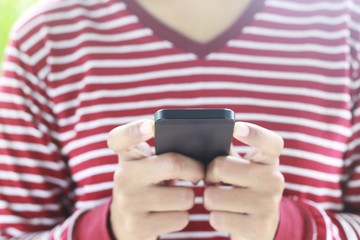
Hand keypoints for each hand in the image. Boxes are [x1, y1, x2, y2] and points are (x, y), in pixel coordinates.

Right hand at [107, 120, 204, 239]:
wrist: (128, 220)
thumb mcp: (151, 163)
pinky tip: (174, 212)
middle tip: (201, 172)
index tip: (150, 126)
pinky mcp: (137, 226)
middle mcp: (123, 176)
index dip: (133, 131)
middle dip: (196, 169)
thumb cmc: (150, 182)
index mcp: (128, 155)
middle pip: (173, 164)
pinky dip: (184, 215)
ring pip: (183, 196)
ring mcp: (128, 202)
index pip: (119, 138)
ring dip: (190, 197)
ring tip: (181, 195)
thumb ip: (168, 151)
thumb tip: (206, 151)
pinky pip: (180, 218)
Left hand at [204, 122, 284, 239]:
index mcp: (268, 160)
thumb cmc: (242, 189)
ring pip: (213, 196)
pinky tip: (226, 216)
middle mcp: (273, 180)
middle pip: (221, 167)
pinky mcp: (258, 228)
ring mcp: (268, 205)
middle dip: (209, 175)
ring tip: (221, 200)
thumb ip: (227, 153)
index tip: (236, 127)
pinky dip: (214, 217)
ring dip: (209, 199)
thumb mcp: (241, 169)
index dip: (255, 133)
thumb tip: (200, 140)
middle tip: (214, 180)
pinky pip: (217, 218)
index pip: (270, 143)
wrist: (259, 227)